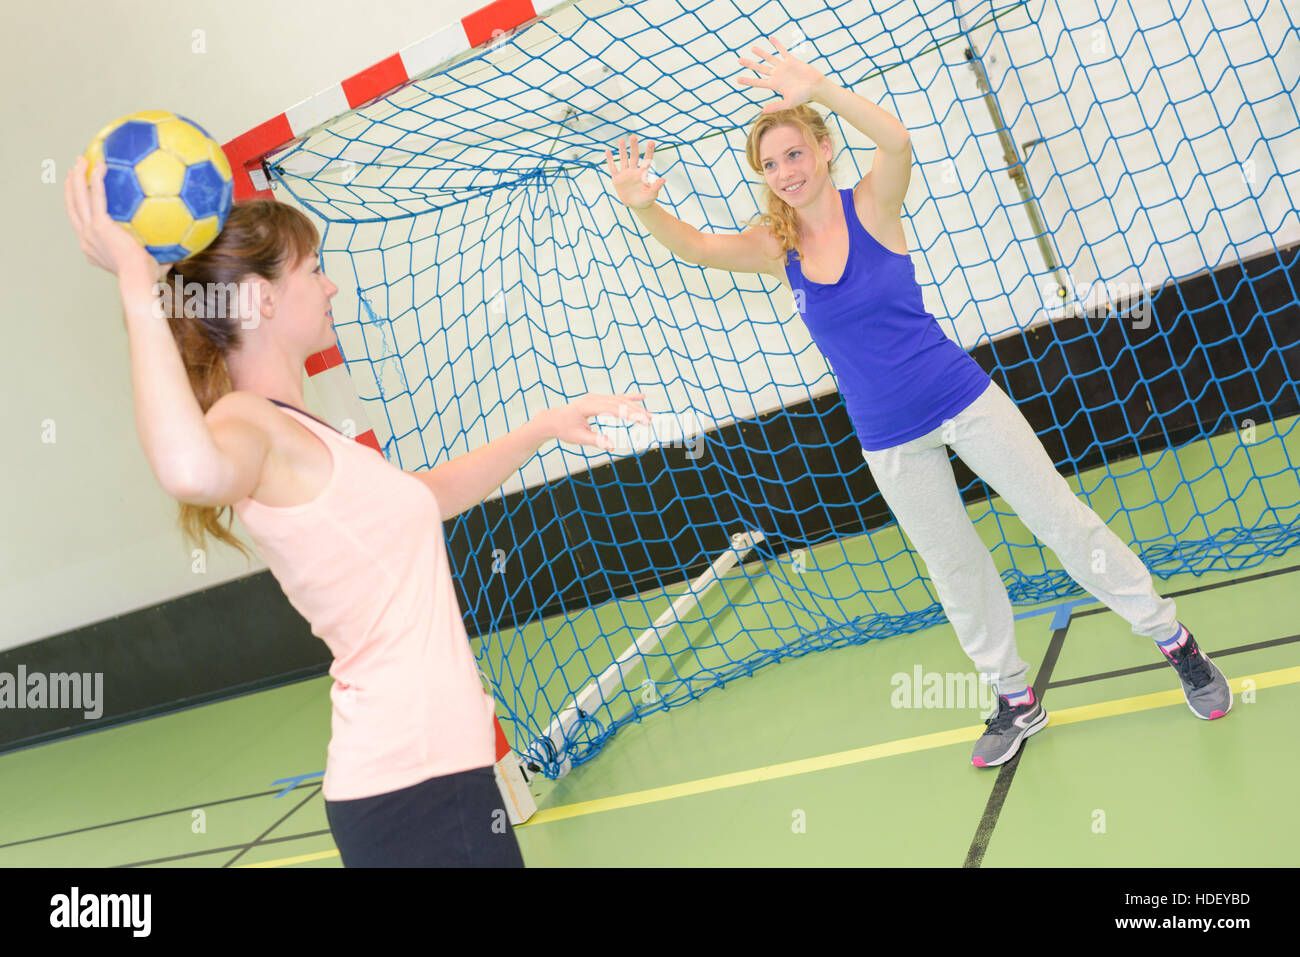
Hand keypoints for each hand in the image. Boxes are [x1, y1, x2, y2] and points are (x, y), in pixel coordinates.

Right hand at [64, 156, 169, 281]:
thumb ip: (160, 254)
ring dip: (77, 178)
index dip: (78, 205)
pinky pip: (97, 196)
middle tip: (73, 171)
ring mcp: (90, 231)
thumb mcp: (149, 264)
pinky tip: (101, 165)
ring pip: (78, 198)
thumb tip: (180, 248)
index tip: (80, 192)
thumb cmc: (147, 279)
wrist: (138, 280)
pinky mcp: (99, 225)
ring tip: (80, 160)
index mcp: (92, 246)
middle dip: (71, 187)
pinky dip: (96, 180)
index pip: (80, 222)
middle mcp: (86, 238)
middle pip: (73, 206)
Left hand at [541, 392, 652, 450]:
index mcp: (587, 406)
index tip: (640, 421)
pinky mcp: (598, 400)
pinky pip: (616, 398)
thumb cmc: (565, 429)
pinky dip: (628, 398)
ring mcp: (596, 397)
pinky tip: (641, 396)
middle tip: (650, 421)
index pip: (611, 408)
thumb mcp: (578, 438)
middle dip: (635, 411)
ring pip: (619, 400)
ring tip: (649, 415)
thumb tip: (612, 446)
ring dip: (635, 406)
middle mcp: (593, 398)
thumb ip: (596, 440)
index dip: (627, 414)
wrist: (553, 420)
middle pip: (618, 403)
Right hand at [604, 136, 666, 209]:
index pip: (646, 160)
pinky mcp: (617, 179)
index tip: (651, 142)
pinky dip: (610, 160)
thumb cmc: (646, 199)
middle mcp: (634, 171)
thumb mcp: (652, 194)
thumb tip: (663, 179)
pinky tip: (608, 152)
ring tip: (621, 140)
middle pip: (634, 157)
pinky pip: (613, 168)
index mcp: (643, 174)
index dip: (649, 151)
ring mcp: (625, 174)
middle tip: (633, 136)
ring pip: (623, 160)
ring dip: (622, 150)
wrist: (637, 205)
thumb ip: (656, 186)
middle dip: (633, 147)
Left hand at [736, 35, 828, 112]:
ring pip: (769, 58)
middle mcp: (776, 75)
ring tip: (752, 48)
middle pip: (759, 68)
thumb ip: (775, 106)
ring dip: (761, 53)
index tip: (738, 79)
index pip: (758, 82)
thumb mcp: (788, 103)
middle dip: (749, 64)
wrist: (815, 87)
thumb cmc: (803, 96)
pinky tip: (770, 38)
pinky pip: (782, 50)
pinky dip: (777, 44)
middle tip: (739, 60)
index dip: (748, 80)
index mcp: (774, 85)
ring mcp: (783, 67)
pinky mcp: (790, 60)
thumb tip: (762, 111)